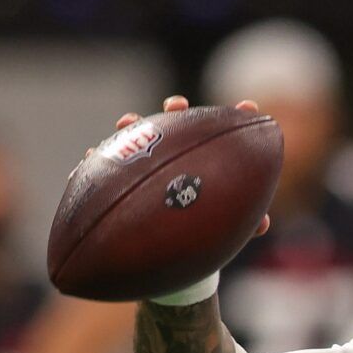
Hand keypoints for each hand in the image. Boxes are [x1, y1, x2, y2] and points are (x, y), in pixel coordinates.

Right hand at [101, 96, 271, 238]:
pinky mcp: (118, 178)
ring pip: (136, 138)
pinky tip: (89, 156)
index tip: (248, 108)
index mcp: (201, 162)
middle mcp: (173, 154)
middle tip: (177, 106)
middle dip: (175, 112)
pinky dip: (95, 159)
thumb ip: (242, 222)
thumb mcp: (222, 225)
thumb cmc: (200, 230)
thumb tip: (262, 224)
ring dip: (131, 127)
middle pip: (174, 125)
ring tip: (126, 122)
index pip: (218, 135)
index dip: (232, 119)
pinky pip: (104, 167)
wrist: (166, 246)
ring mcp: (144, 163)